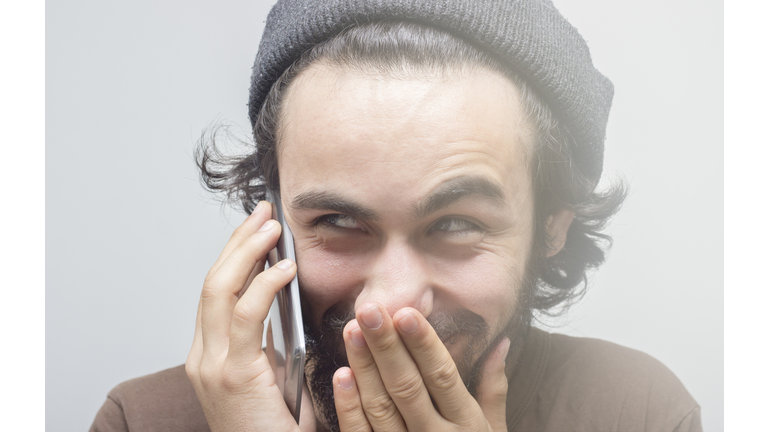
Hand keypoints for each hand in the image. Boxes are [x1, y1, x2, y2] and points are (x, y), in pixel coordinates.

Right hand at [185, 201, 315, 431]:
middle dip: (238, 242)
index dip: (235, 256)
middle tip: (262, 213)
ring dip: (247, 252)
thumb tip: (290, 316)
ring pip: (220, 290)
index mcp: (210, 357)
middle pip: (212, 282)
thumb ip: (273, 351)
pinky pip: (246, 317)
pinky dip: (264, 285)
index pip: (216, 293)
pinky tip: (284, 267)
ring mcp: (212, 365)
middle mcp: (203, 357)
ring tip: (271, 226)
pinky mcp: (233, 375)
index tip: (257, 230)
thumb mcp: (272, 385)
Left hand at [332, 303, 509, 431]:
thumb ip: (494, 388)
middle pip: (407, 386)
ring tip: (353, 331)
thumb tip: (501, 343)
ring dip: (364, 368)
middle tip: (370, 310)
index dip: (423, 344)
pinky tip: (341, 376)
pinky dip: (349, 407)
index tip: (406, 313)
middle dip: (386, 346)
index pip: (442, 376)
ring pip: (381, 407)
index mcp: (467, 426)